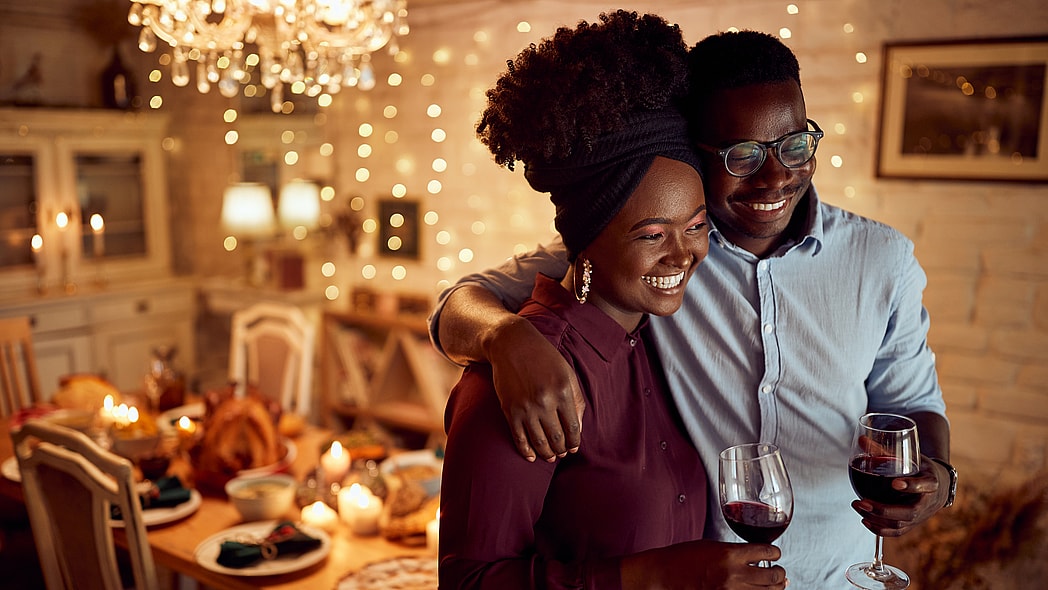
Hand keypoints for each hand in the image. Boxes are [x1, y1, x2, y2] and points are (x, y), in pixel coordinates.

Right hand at [487, 318, 584, 461]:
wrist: (512, 344)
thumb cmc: (544, 357)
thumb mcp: (567, 373)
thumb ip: (576, 400)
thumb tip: (577, 428)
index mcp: (562, 392)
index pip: (573, 428)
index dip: (574, 442)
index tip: (573, 448)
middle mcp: (545, 401)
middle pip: (557, 438)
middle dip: (561, 450)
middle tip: (562, 453)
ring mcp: (526, 407)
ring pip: (539, 442)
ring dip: (546, 454)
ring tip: (550, 457)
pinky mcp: (510, 410)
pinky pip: (519, 437)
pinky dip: (526, 451)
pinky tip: (531, 457)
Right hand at [621, 540, 786, 589]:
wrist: (664, 574)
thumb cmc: (683, 558)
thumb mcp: (711, 546)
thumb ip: (734, 552)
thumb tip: (754, 558)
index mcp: (729, 554)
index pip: (766, 552)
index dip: (775, 552)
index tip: (775, 554)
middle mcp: (733, 574)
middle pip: (773, 576)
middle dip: (780, 573)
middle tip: (780, 571)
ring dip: (775, 586)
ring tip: (776, 583)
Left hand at [851, 456, 947, 536]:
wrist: (938, 486)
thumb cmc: (921, 469)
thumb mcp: (909, 457)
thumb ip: (886, 451)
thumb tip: (861, 440)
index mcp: (932, 482)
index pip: (925, 485)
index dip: (911, 486)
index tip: (894, 483)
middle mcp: (928, 502)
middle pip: (910, 512)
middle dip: (884, 510)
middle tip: (862, 502)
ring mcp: (921, 516)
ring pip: (901, 525)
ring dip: (877, 519)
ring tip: (858, 506)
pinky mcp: (913, 524)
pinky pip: (897, 532)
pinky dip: (880, 530)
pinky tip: (864, 520)